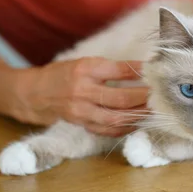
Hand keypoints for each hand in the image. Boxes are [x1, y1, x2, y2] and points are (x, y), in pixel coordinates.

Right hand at [17, 57, 148, 136]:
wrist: (33, 93)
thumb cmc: (62, 74)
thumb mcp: (83, 62)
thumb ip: (109, 67)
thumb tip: (140, 69)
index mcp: (85, 69)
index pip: (119, 70)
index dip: (140, 71)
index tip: (154, 70)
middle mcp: (83, 90)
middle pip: (121, 98)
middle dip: (144, 97)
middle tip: (159, 94)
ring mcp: (81, 110)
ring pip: (116, 117)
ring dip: (138, 115)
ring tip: (153, 110)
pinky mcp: (81, 124)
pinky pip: (107, 129)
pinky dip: (125, 126)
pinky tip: (137, 121)